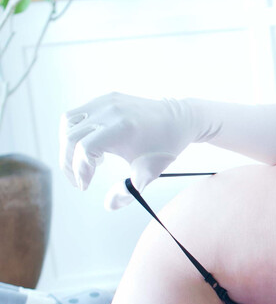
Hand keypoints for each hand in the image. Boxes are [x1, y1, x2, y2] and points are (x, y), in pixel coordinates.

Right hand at [60, 93, 197, 208]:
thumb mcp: (149, 172)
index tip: (85, 185)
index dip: (80, 171)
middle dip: (68, 162)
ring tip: (87, 161)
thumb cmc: (164, 147)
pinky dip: (76, 132)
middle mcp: (110, 111)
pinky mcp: (105, 98)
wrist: (179, 119)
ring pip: (68, 122)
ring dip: (68, 145)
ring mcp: (106, 101)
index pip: (85, 149)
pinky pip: (78, 114)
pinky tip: (93, 146)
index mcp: (122, 128)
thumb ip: (129, 191)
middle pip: (70, 136)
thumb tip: (109, 205)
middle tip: (78, 179)